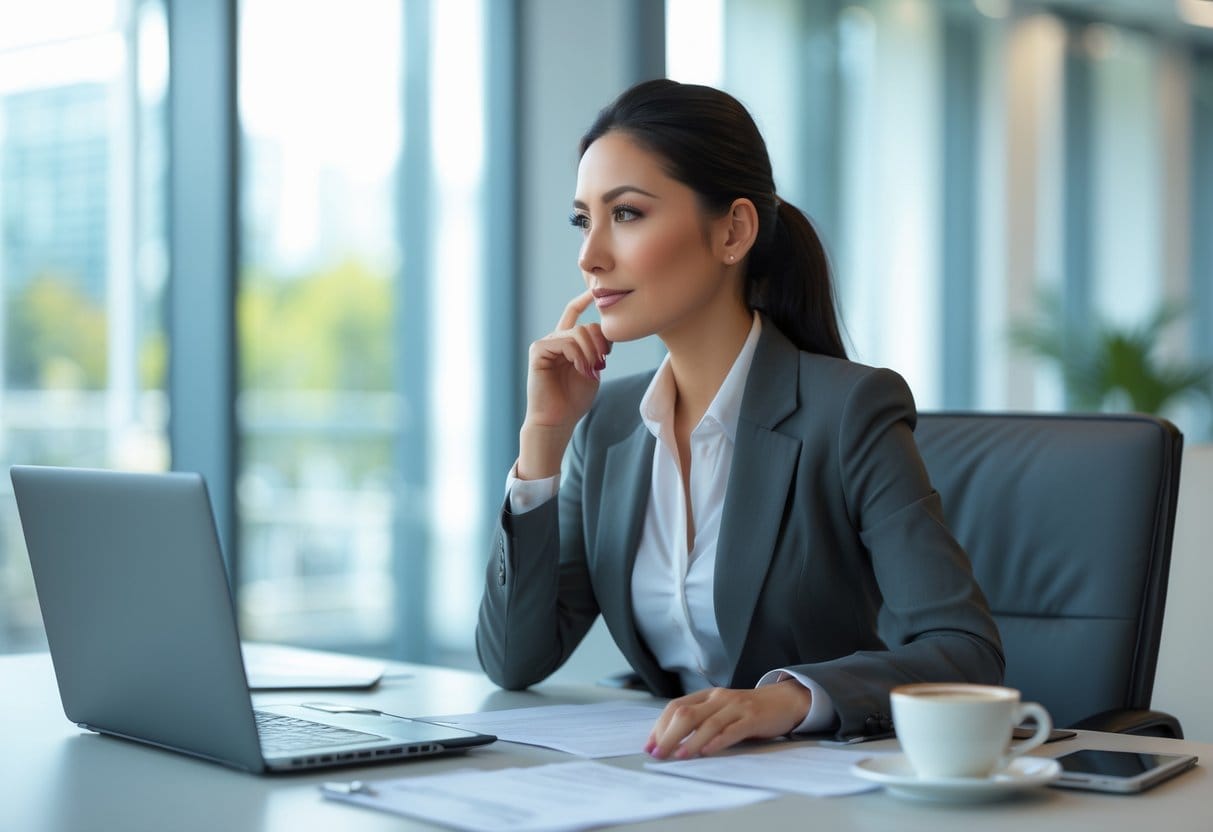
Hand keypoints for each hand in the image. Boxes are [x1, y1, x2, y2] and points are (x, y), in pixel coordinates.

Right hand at [517, 290, 611, 478]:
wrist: (557, 420)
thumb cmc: (574, 400)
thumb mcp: (593, 370)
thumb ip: (598, 349)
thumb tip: (603, 331)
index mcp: (566, 343)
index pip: (573, 313)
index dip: (584, 300)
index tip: (596, 291)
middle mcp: (554, 340)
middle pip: (586, 325)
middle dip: (600, 343)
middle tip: (603, 362)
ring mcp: (545, 344)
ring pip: (578, 333)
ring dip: (591, 352)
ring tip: (591, 370)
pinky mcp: (538, 351)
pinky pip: (565, 342)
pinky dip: (578, 355)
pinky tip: (580, 369)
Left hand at [645, 681, 811, 758]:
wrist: (783, 700)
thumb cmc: (747, 710)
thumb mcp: (720, 710)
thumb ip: (700, 720)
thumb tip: (671, 742)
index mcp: (707, 696)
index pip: (676, 707)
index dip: (660, 726)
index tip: (650, 746)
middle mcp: (718, 698)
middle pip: (687, 714)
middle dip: (669, 735)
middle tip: (659, 754)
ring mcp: (736, 706)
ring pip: (708, 723)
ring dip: (691, 741)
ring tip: (679, 756)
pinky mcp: (752, 717)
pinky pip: (732, 729)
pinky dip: (718, 741)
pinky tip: (708, 751)